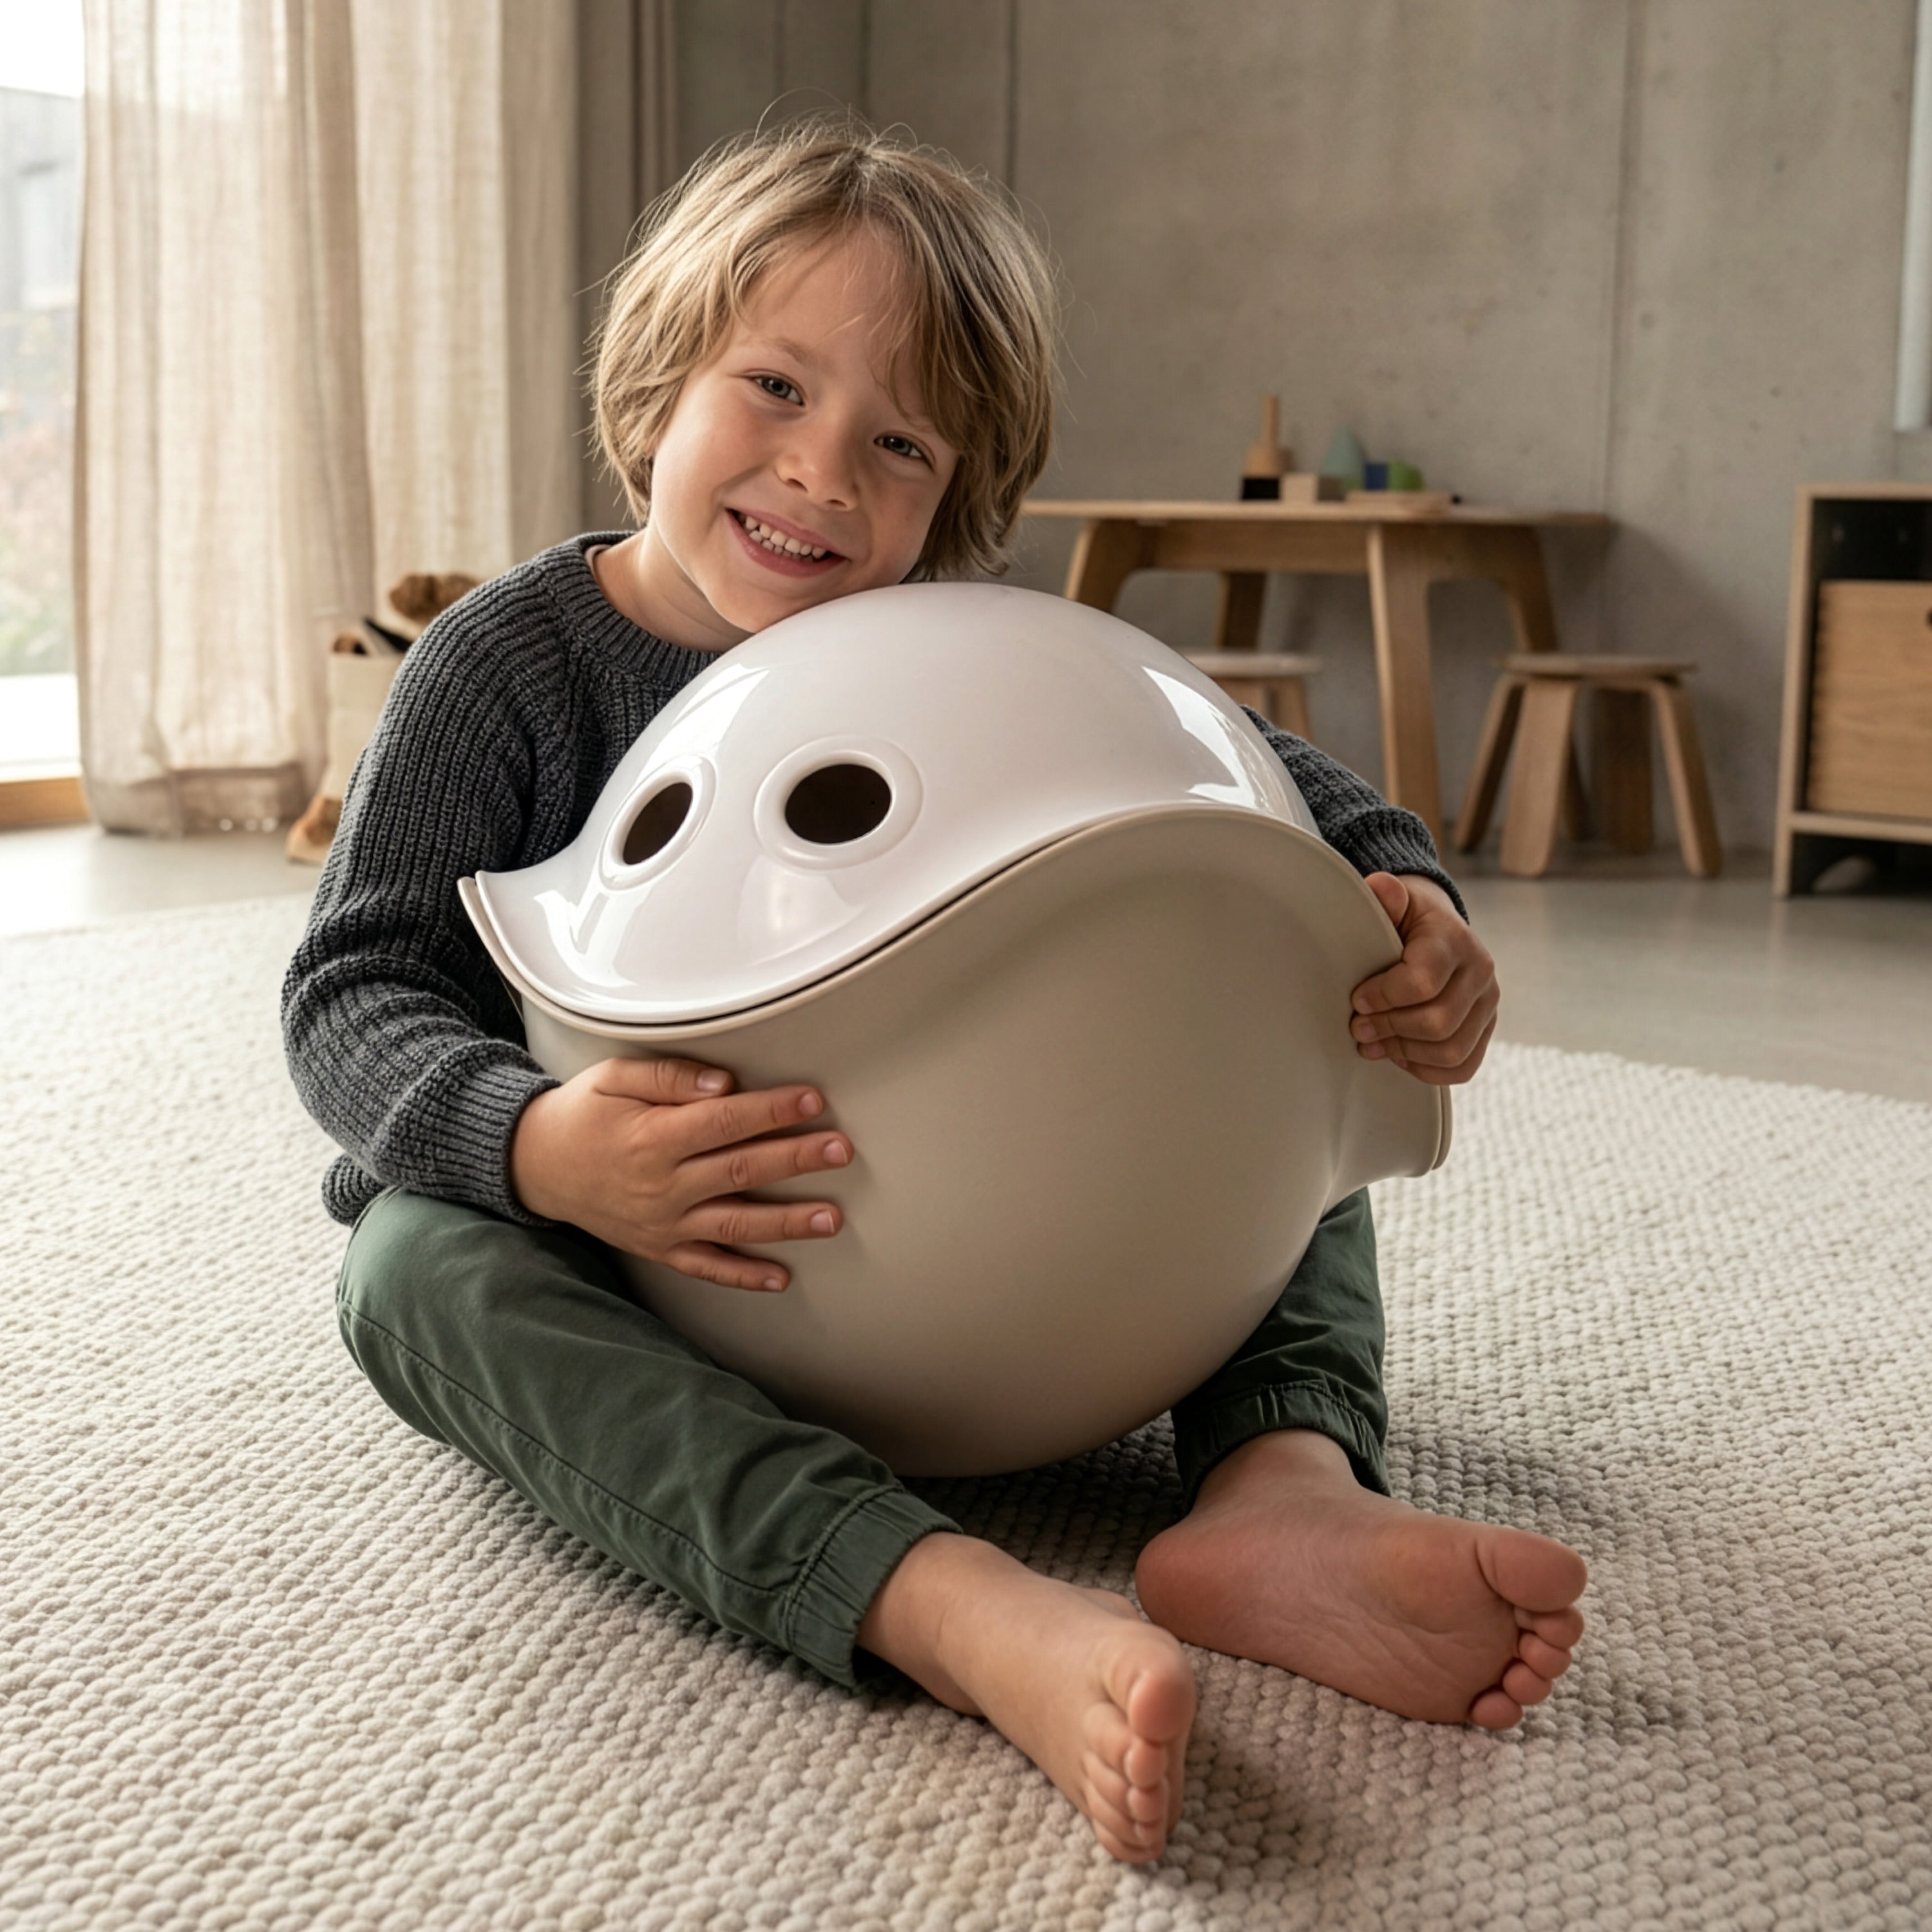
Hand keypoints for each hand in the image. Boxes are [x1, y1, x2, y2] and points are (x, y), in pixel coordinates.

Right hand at [508, 1057, 851, 1290]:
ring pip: (734, 1223)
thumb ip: (669, 1077)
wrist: (537, 1166)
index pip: (724, 1121)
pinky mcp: (660, 1247)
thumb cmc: (583, 1114)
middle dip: (795, 1160)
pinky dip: (744, 1275)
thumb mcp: (614, 1078)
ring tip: (832, 1218)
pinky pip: (707, 1266)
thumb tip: (724, 1082)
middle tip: (841, 1150)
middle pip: (740, 1170)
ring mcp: (663, 1222)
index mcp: (653, 1137)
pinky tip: (781, 1278)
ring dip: (787, 1222)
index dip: (771, 1111)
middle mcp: (661, 1184)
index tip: (812, 1101)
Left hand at [1349, 873, 1498, 1085]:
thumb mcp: (1393, 901)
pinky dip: (1425, 1069)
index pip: (1422, 982)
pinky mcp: (1485, 1030)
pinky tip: (1400, 1054)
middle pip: (1437, 1023)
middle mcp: (1481, 973)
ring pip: (1451, 1051)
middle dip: (1389, 1029)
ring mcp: (1488, 1005)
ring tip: (1374, 1042)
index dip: (1382, 997)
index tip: (1357, 999)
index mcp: (1455, 940)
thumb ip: (1384, 896)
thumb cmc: (1405, 919)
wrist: (1435, 931)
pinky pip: (1462, 1068)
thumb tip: (1381, 889)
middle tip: (1359, 1027)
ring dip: (1404, 1052)